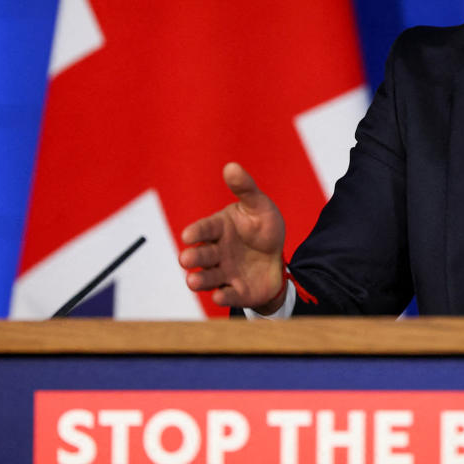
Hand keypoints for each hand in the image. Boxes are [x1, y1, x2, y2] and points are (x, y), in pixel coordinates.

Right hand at [179, 162, 286, 312]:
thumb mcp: (259, 206)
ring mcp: (225, 272)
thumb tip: (231, 166)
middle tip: (186, 259)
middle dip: (193, 257)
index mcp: (219, 229)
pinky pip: (228, 295)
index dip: (196, 231)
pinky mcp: (236, 291)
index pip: (205, 228)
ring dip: (199, 280)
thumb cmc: (262, 228)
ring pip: (207, 277)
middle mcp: (217, 252)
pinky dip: (224, 297)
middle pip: (202, 254)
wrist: (277, 257)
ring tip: (192, 281)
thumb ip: (245, 189)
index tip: (187, 234)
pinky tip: (220, 296)